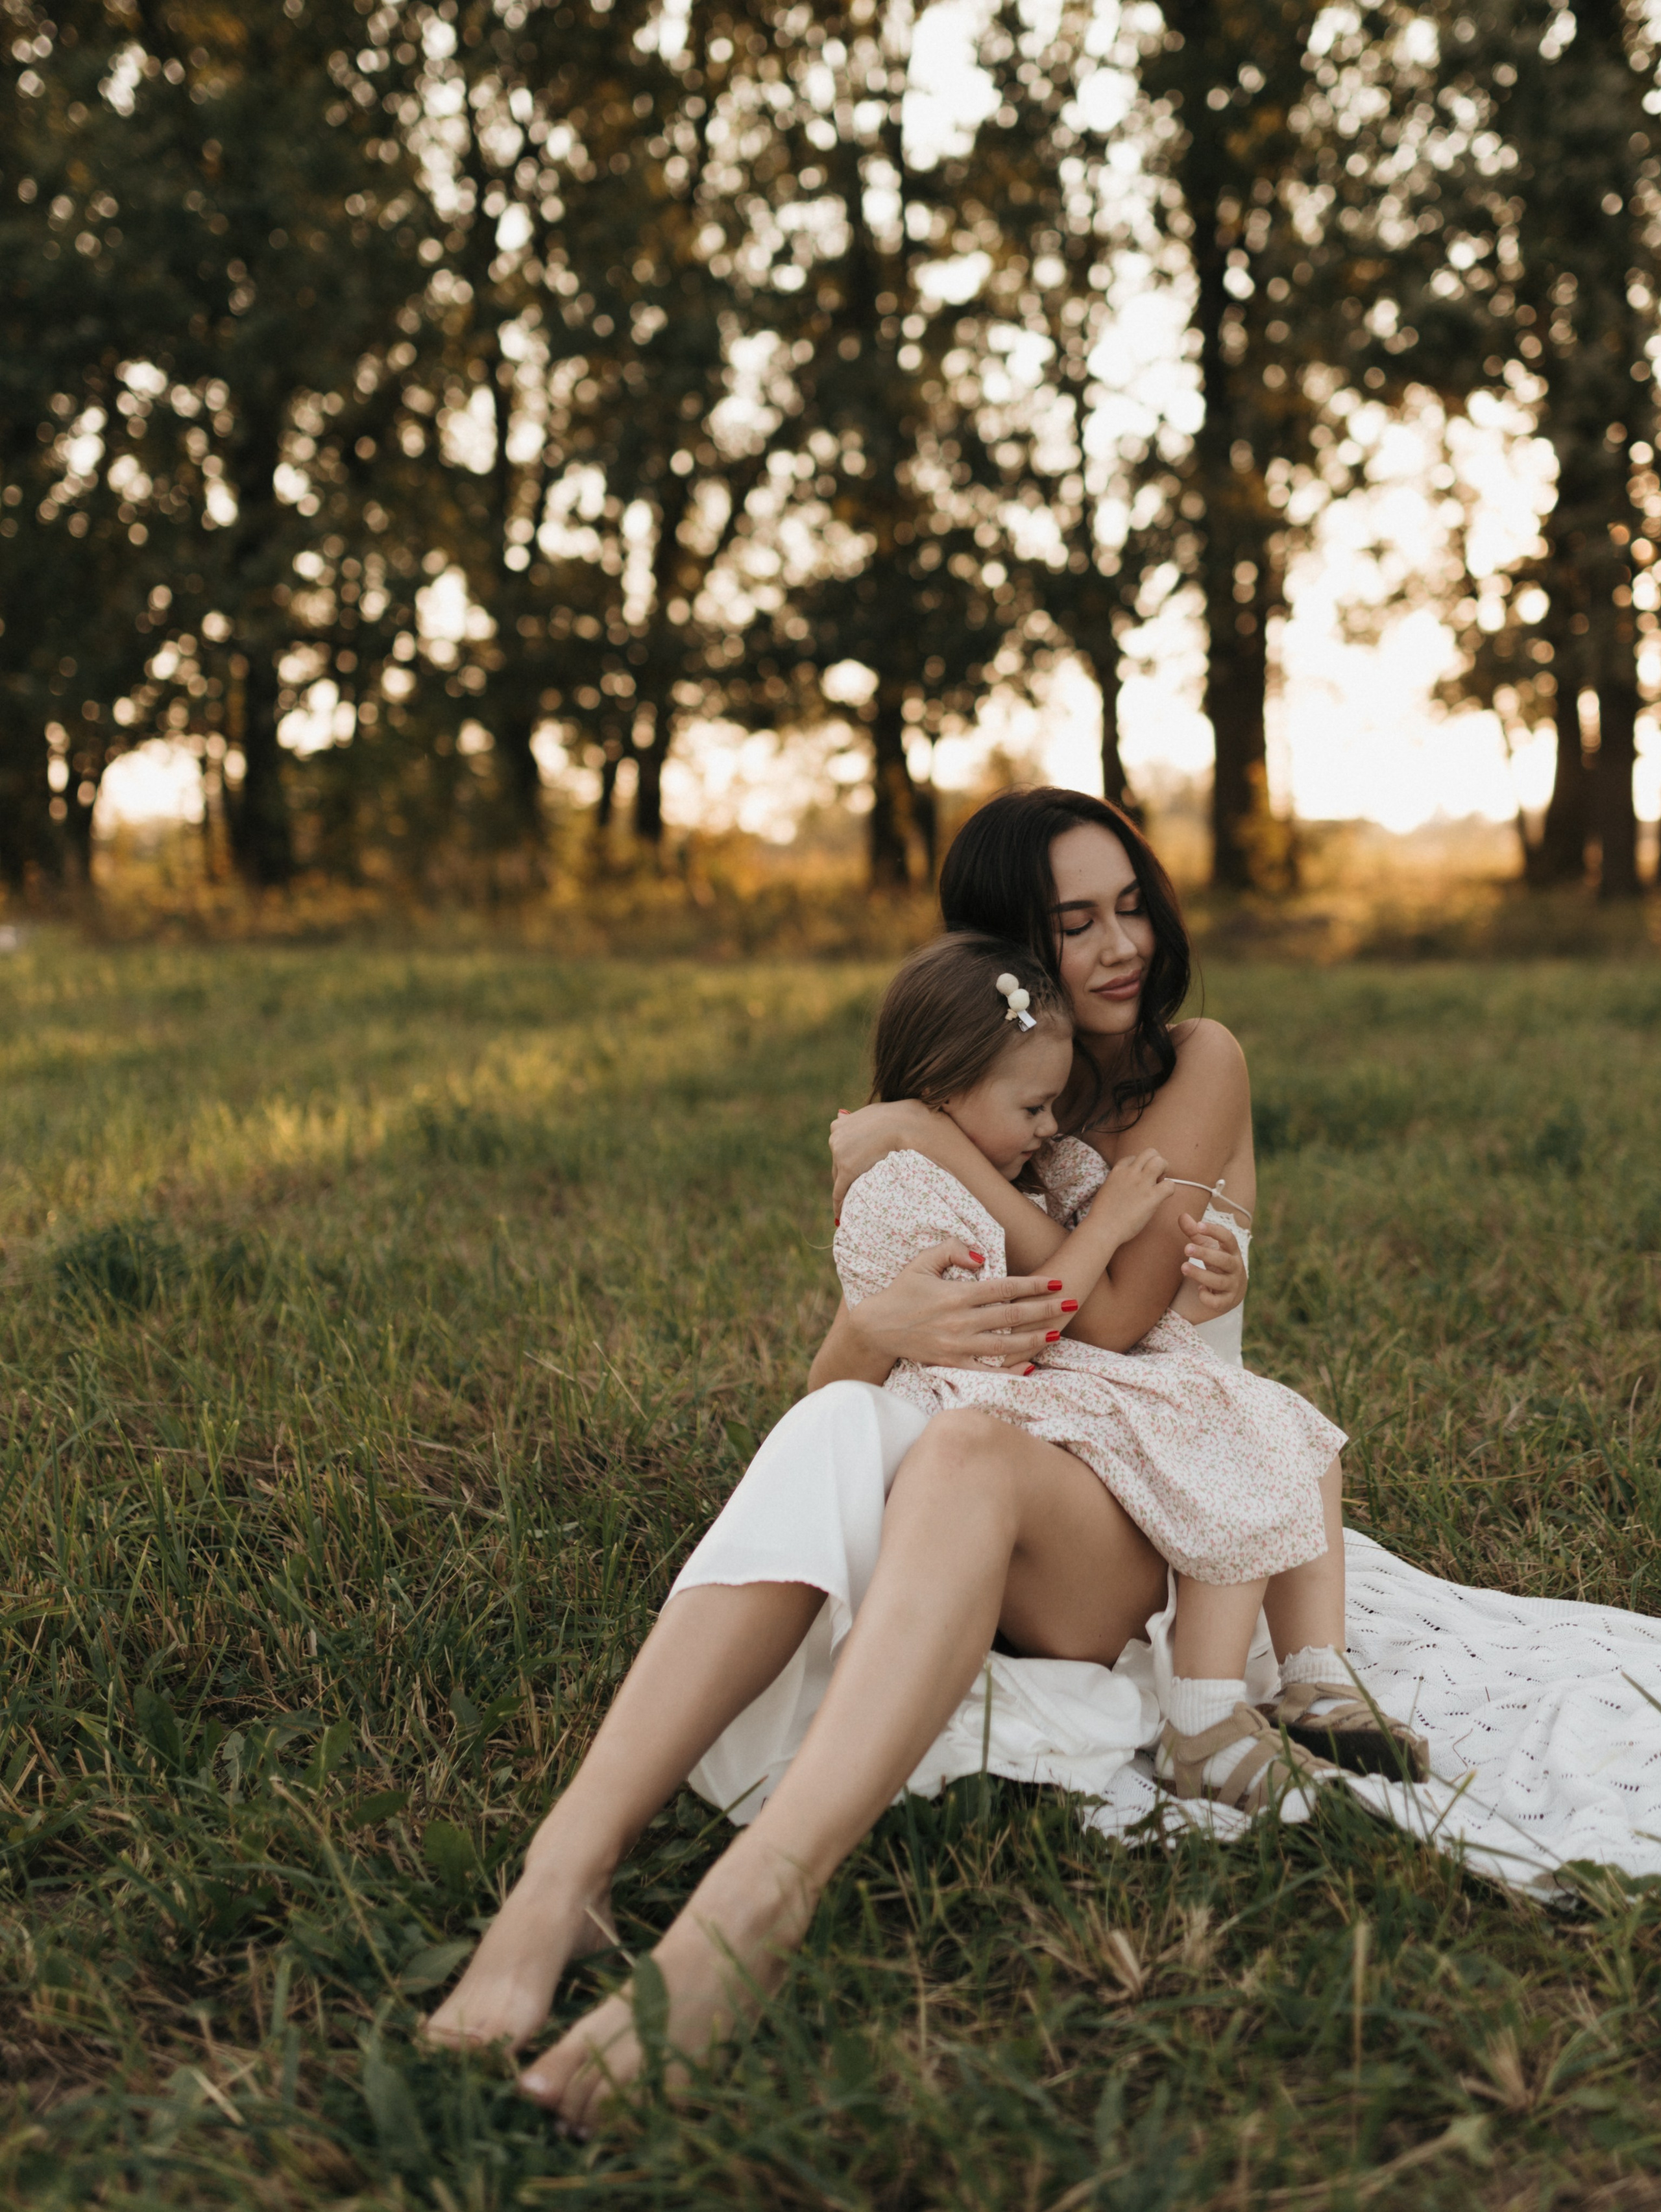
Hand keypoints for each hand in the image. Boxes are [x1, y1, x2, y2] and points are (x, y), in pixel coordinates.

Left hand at [830, 1100, 935, 1219]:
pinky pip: (839, 1192)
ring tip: (848, 1205)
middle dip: (844, 1176)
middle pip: (836, 1164)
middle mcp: (835, 1138)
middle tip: (852, 1191)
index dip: (846, 1160)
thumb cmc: (895, 1116)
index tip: (848, 1169)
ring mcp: (839, 1154)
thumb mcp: (871, 1111)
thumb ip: (855, 1116)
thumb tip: (840, 1113)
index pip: (840, 1147)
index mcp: (839, 1124)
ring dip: (845, 1190)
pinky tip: (841, 1216)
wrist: (904, 1123)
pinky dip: (839, 1205)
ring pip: (838, 1178)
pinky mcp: (847, 1169)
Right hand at [848, 1241, 1074, 1371]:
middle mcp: (960, 1321)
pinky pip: (986, 1369)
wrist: (876, 1328)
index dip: (1032, 1285)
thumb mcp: (922, 1262)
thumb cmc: (902, 1292)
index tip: (1055, 1283)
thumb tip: (982, 1257)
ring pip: (1005, 1344)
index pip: (1003, 1288)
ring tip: (1058, 1334)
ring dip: (1034, 1339)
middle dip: (1044, 1310)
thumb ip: (952, 1250)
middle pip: (1011, 1316)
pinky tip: (1030, 1367)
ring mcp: (957, 1345)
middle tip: (1071, 1304)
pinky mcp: (952, 1363)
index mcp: (956, 1294)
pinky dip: (1009, 1370)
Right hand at [1087, 1147, 1169, 1243]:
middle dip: (1156, 1163)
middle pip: (1150, 1152)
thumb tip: (1128, 1186)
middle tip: (1155, 1178)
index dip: (1140, 1167)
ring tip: (1160, 1184)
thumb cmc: (1102, 1215)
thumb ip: (1117, 1183)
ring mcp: (1141, 1183)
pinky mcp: (1151, 1197)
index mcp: (1117, 1171)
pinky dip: (1170, 1190)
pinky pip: (1170, 1185)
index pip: (1133, 1157)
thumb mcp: (1106, 1190)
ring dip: (1165, 1171)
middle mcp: (1130, 1173)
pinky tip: (1162, 1198)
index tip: (1139, 1179)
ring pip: (1161, 1162)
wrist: (1102, 1228)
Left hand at [1172, 1211, 1245, 1322]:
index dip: (1215, 1231)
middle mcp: (1235, 1268)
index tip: (1199, 1225)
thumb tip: (1182, 1215)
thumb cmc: (1215, 1263)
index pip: (1228, 1238)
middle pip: (1224, 1260)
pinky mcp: (1226, 1301)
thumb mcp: (1207, 1246)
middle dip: (1205, 1254)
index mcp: (1232, 1251)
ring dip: (1201, 1274)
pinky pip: (1218, 1302)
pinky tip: (1199, 1290)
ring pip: (1219, 1281)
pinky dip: (1208, 1297)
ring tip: (1183, 1267)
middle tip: (1186, 1248)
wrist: (1230, 1292)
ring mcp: (1232, 1285)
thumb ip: (1194, 1233)